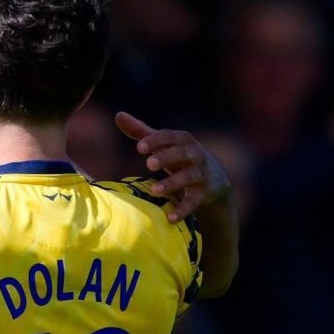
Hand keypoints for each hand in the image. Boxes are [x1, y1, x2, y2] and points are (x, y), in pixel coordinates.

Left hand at [116, 112, 231, 221]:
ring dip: (173, 183)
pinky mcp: (205, 193)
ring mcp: (202, 174)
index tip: (139, 147)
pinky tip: (170, 218)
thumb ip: (142, 132)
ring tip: (155, 190)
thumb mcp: (164, 145)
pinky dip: (184, 209)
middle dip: (167, 157)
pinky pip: (195, 201)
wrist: (215, 180)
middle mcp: (195, 154)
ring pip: (189, 177)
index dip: (156, 140)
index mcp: (184, 140)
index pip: (170, 136)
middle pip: (182, 153)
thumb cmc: (180, 158)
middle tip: (149, 164)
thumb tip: (118, 115)